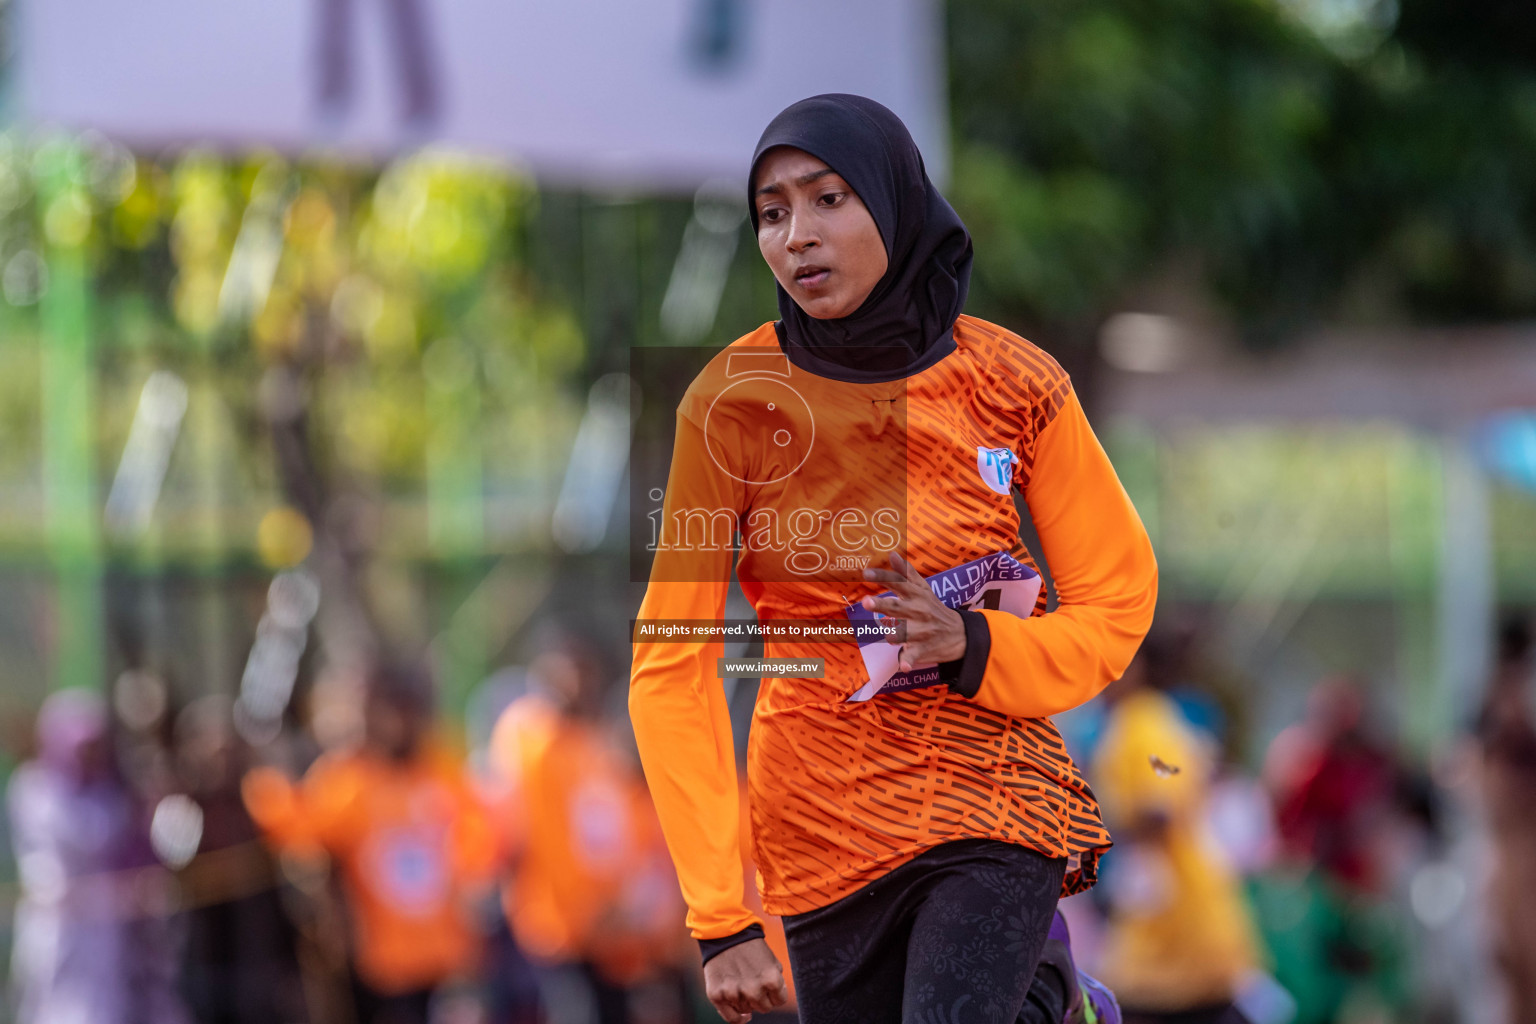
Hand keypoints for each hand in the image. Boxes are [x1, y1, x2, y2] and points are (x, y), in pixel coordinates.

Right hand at [703, 938, 788, 1022]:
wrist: (725, 934)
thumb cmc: (751, 948)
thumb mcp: (772, 961)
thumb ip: (777, 983)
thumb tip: (773, 1001)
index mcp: (771, 979)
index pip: (779, 1001)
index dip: (775, 993)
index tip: (769, 985)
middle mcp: (753, 990)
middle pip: (764, 1008)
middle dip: (762, 998)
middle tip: (754, 983)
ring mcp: (734, 994)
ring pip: (748, 1011)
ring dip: (747, 1001)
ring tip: (742, 984)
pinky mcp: (717, 995)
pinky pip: (732, 1018)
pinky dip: (738, 1018)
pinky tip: (743, 1015)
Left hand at [860, 551, 966, 670]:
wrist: (960, 634)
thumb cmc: (934, 608)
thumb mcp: (923, 589)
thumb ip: (906, 572)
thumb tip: (892, 553)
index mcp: (916, 596)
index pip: (898, 583)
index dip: (883, 577)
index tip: (866, 573)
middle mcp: (918, 612)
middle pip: (898, 608)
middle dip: (882, 605)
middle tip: (866, 601)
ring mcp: (921, 631)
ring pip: (904, 633)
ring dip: (894, 634)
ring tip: (887, 635)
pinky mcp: (923, 649)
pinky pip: (913, 656)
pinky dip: (908, 661)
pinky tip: (903, 666)